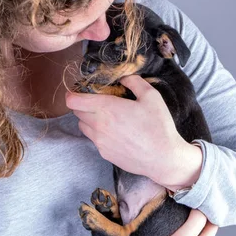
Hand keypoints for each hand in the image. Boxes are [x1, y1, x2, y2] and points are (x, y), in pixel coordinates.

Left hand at [65, 74, 202, 188]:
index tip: (77, 91)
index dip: (72, 94)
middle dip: (81, 104)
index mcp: (107, 108)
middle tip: (94, 101)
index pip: (73, 101)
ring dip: (87, 118)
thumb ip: (134, 81)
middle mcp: (99, 125)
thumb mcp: (151, 96)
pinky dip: (97, 132)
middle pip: (76, 112)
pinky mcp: (104, 153)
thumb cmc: (159, 126)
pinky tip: (113, 131)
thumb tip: (122, 77)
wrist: (163, 158)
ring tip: (104, 116)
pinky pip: (93, 139)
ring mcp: (100, 141)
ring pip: (82, 126)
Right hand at [108, 209, 217, 235]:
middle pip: (203, 228)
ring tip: (179, 210)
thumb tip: (202, 208)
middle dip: (198, 214)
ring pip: (192, 234)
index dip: (208, 208)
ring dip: (188, 222)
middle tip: (188, 200)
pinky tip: (170, 226)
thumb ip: (195, 222)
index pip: (213, 223)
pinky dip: (179, 230)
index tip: (198, 196)